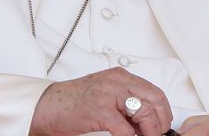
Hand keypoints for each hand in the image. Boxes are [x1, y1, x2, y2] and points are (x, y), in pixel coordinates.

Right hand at [29, 66, 172, 135]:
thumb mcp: (105, 97)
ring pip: (145, 111)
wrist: (45, 106)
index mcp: (120, 77)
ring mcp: (108, 94)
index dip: (163, 112)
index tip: (161, 127)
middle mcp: (117, 81)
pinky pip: (125, 129)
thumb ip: (125, 104)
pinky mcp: (99, 110)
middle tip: (156, 135)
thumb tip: (146, 124)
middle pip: (155, 100)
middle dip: (160, 122)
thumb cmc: (72, 103)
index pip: (155, 92)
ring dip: (149, 131)